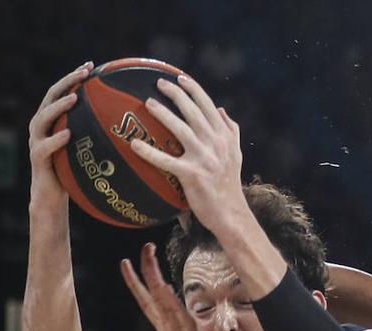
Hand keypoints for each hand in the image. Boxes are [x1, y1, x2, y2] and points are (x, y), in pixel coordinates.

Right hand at [28, 62, 92, 207]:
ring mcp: (36, 141)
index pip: (61, 91)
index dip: (74, 77)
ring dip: (59, 106)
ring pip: (43, 118)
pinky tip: (68, 134)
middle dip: (67, 82)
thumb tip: (127, 125)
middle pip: (51, 96)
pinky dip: (56, 140)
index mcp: (52, 119)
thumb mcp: (85, 149)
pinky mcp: (37, 159)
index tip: (91, 66)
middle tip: (84, 74)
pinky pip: (44, 147)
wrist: (52, 197)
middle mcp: (41, 126)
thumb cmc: (73, 172)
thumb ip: (95, 134)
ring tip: (74, 98)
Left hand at [114, 243, 242, 330]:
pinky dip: (171, 305)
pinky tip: (163, 289)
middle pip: (157, 296)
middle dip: (149, 272)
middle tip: (143, 247)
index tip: (125, 264)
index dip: (137, 283)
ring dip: (158, 281)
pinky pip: (180, 321)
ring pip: (168, 302)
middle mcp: (176, 329)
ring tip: (149, 258)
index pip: (149, 303)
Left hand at [129, 74, 248, 235]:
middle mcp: (215, 143)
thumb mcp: (236, 154)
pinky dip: (149, 152)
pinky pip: (166, 160)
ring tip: (149, 103)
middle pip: (193, 111)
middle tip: (158, 83)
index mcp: (224, 136)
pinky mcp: (191, 174)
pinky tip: (134, 144)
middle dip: (176, 93)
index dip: (193, 89)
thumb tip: (222, 109)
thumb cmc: (229, 185)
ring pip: (181, 128)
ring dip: (163, 113)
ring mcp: (203, 158)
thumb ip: (231, 130)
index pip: (208, 105)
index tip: (180, 78)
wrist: (231, 213)